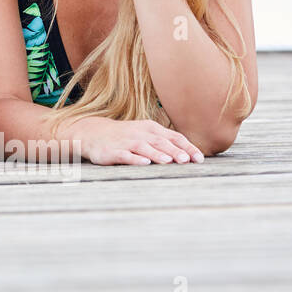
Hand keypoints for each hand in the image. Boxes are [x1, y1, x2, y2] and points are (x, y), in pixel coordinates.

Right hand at [68, 116, 203, 164]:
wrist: (92, 133)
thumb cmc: (125, 136)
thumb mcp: (145, 134)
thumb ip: (165, 142)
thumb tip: (189, 154)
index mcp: (150, 128)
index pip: (173, 137)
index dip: (187, 147)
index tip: (199, 159)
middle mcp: (140, 133)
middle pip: (160, 142)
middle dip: (174, 151)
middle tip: (186, 160)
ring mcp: (125, 142)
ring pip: (144, 147)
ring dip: (157, 154)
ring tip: (169, 161)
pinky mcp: (112, 151)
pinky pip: (125, 154)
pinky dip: (134, 158)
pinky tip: (144, 163)